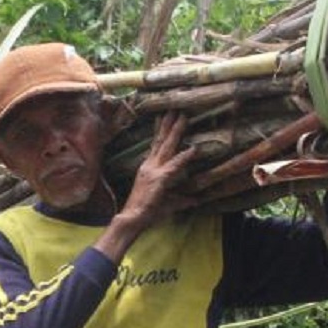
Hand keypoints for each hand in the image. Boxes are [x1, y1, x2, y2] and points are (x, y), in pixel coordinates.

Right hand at [120, 111, 197, 228]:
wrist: (132, 218)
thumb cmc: (147, 212)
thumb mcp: (168, 203)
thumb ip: (182, 200)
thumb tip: (195, 200)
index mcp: (149, 168)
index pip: (156, 144)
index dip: (161, 130)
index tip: (164, 116)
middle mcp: (150, 165)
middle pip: (161, 140)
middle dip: (169, 124)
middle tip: (175, 109)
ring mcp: (154, 170)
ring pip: (167, 147)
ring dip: (176, 131)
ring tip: (183, 116)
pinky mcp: (160, 179)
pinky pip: (175, 165)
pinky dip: (184, 157)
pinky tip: (193, 149)